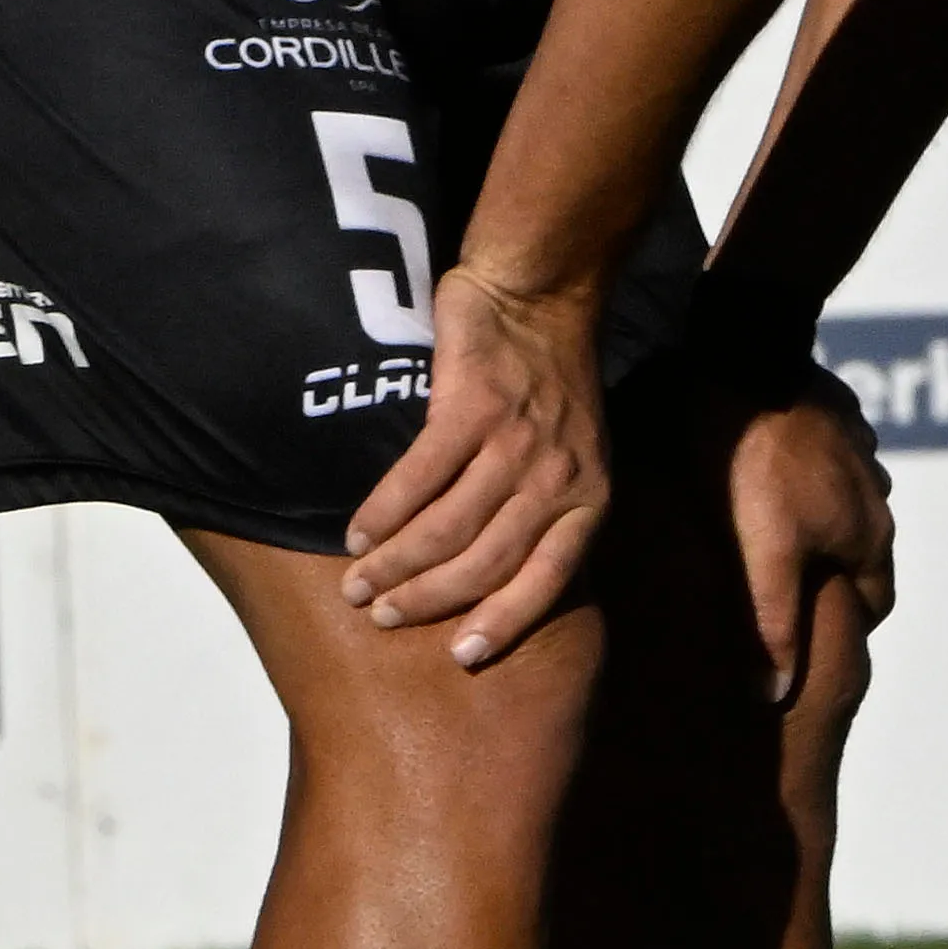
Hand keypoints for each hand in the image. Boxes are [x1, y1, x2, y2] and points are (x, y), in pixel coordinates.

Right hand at [342, 264, 609, 668]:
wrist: (541, 293)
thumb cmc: (553, 379)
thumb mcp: (579, 453)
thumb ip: (549, 509)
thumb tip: (496, 575)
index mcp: (590, 498)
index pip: (550, 580)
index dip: (505, 622)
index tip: (462, 655)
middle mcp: (557, 478)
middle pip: (487, 562)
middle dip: (429, 599)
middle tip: (383, 616)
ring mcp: (515, 443)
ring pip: (448, 527)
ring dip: (396, 564)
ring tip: (360, 585)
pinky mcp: (471, 408)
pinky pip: (419, 477)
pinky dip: (384, 512)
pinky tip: (358, 532)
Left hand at [718, 370, 895, 712]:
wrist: (740, 355)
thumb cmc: (749, 463)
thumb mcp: (758, 554)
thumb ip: (771, 624)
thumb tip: (776, 693)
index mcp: (867, 534)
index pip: (874, 604)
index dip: (846, 626)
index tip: (813, 639)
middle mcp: (875, 492)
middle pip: (862, 553)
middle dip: (832, 576)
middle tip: (784, 591)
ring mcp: (855, 445)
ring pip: (843, 503)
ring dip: (817, 522)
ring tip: (766, 533)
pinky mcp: (826, 407)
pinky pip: (822, 456)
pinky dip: (802, 476)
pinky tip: (761, 473)